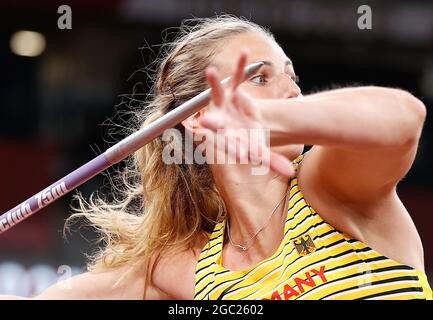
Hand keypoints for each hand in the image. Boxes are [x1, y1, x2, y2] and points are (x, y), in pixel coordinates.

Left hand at [197, 52, 294, 176]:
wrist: (240, 125)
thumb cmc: (247, 139)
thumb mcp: (259, 151)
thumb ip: (271, 161)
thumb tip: (289, 174)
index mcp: (226, 139)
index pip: (229, 145)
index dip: (236, 148)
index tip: (243, 154)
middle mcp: (220, 122)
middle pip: (216, 123)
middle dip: (212, 122)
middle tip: (205, 121)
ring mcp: (223, 105)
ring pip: (217, 94)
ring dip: (215, 83)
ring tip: (211, 71)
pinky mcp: (230, 92)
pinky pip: (235, 78)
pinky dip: (239, 67)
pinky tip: (245, 53)